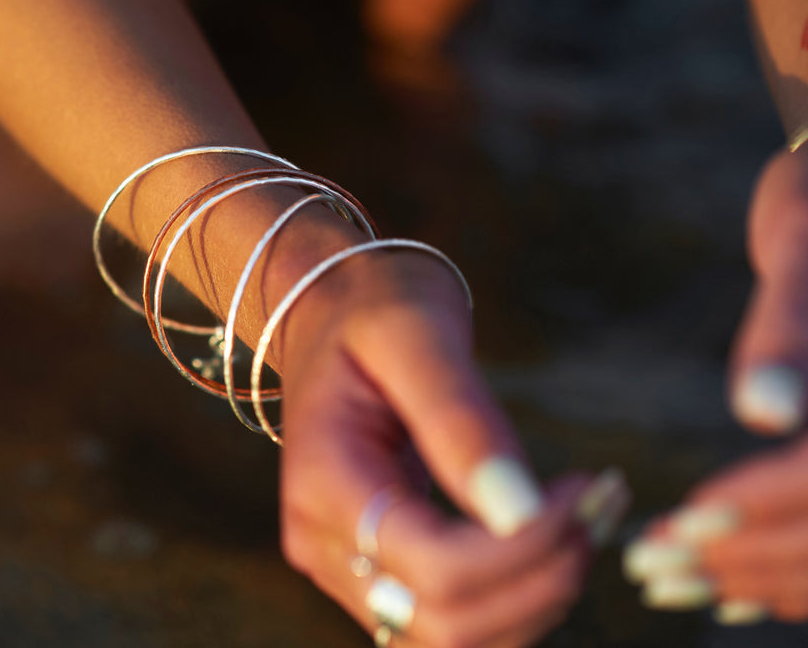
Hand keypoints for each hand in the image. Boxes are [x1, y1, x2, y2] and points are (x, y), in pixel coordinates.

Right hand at [276, 251, 628, 645]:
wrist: (333, 317)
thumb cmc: (374, 311)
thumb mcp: (417, 335)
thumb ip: (461, 421)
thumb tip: (522, 509)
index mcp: (324, 483)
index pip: (435, 568)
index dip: (526, 548)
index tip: (585, 486)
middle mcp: (323, 544)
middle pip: (451, 621)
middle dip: (545, 576)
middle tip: (603, 500)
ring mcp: (345, 568)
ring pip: (457, 638)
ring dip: (540, 596)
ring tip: (589, 516)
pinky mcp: (377, 573)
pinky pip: (454, 622)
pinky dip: (517, 598)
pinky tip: (551, 540)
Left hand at [624, 147, 807, 624]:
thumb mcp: (803, 251)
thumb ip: (791, 334)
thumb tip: (766, 413)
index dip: (769, 505)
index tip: (687, 515)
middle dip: (749, 557)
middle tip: (654, 565)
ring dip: (758, 576)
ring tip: (669, 577)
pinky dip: (790, 575)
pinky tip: (727, 586)